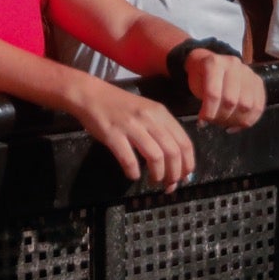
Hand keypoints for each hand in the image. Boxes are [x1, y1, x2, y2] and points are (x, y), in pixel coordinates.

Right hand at [72, 77, 194, 190]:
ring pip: (155, 157)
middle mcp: (149, 118)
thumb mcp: (147, 111)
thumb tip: (176, 161)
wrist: (91, 95)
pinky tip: (133, 174)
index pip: (185, 142)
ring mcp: (131, 126)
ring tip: (153, 181)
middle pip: (173, 152)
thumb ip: (162, 131)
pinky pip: (129, 159)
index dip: (188, 165)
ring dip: (158, 175)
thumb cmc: (120, 105)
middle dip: (174, 174)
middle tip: (168, 185)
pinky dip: (134, 172)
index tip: (183, 177)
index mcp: (160, 113)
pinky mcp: (113, 134)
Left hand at [184, 49, 264, 129]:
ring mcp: (248, 72)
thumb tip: (206, 120)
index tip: (202, 121)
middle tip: (214, 122)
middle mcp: (233, 65)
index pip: (213, 94)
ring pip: (247, 106)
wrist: (211, 62)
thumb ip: (202, 100)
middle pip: (231, 101)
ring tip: (225, 123)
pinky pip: (259, 106)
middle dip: (221, 118)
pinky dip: (249, 120)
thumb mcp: (194, 84)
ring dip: (235, 121)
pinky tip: (237, 124)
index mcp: (214, 63)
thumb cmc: (201, 75)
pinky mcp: (258, 81)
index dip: (208, 112)